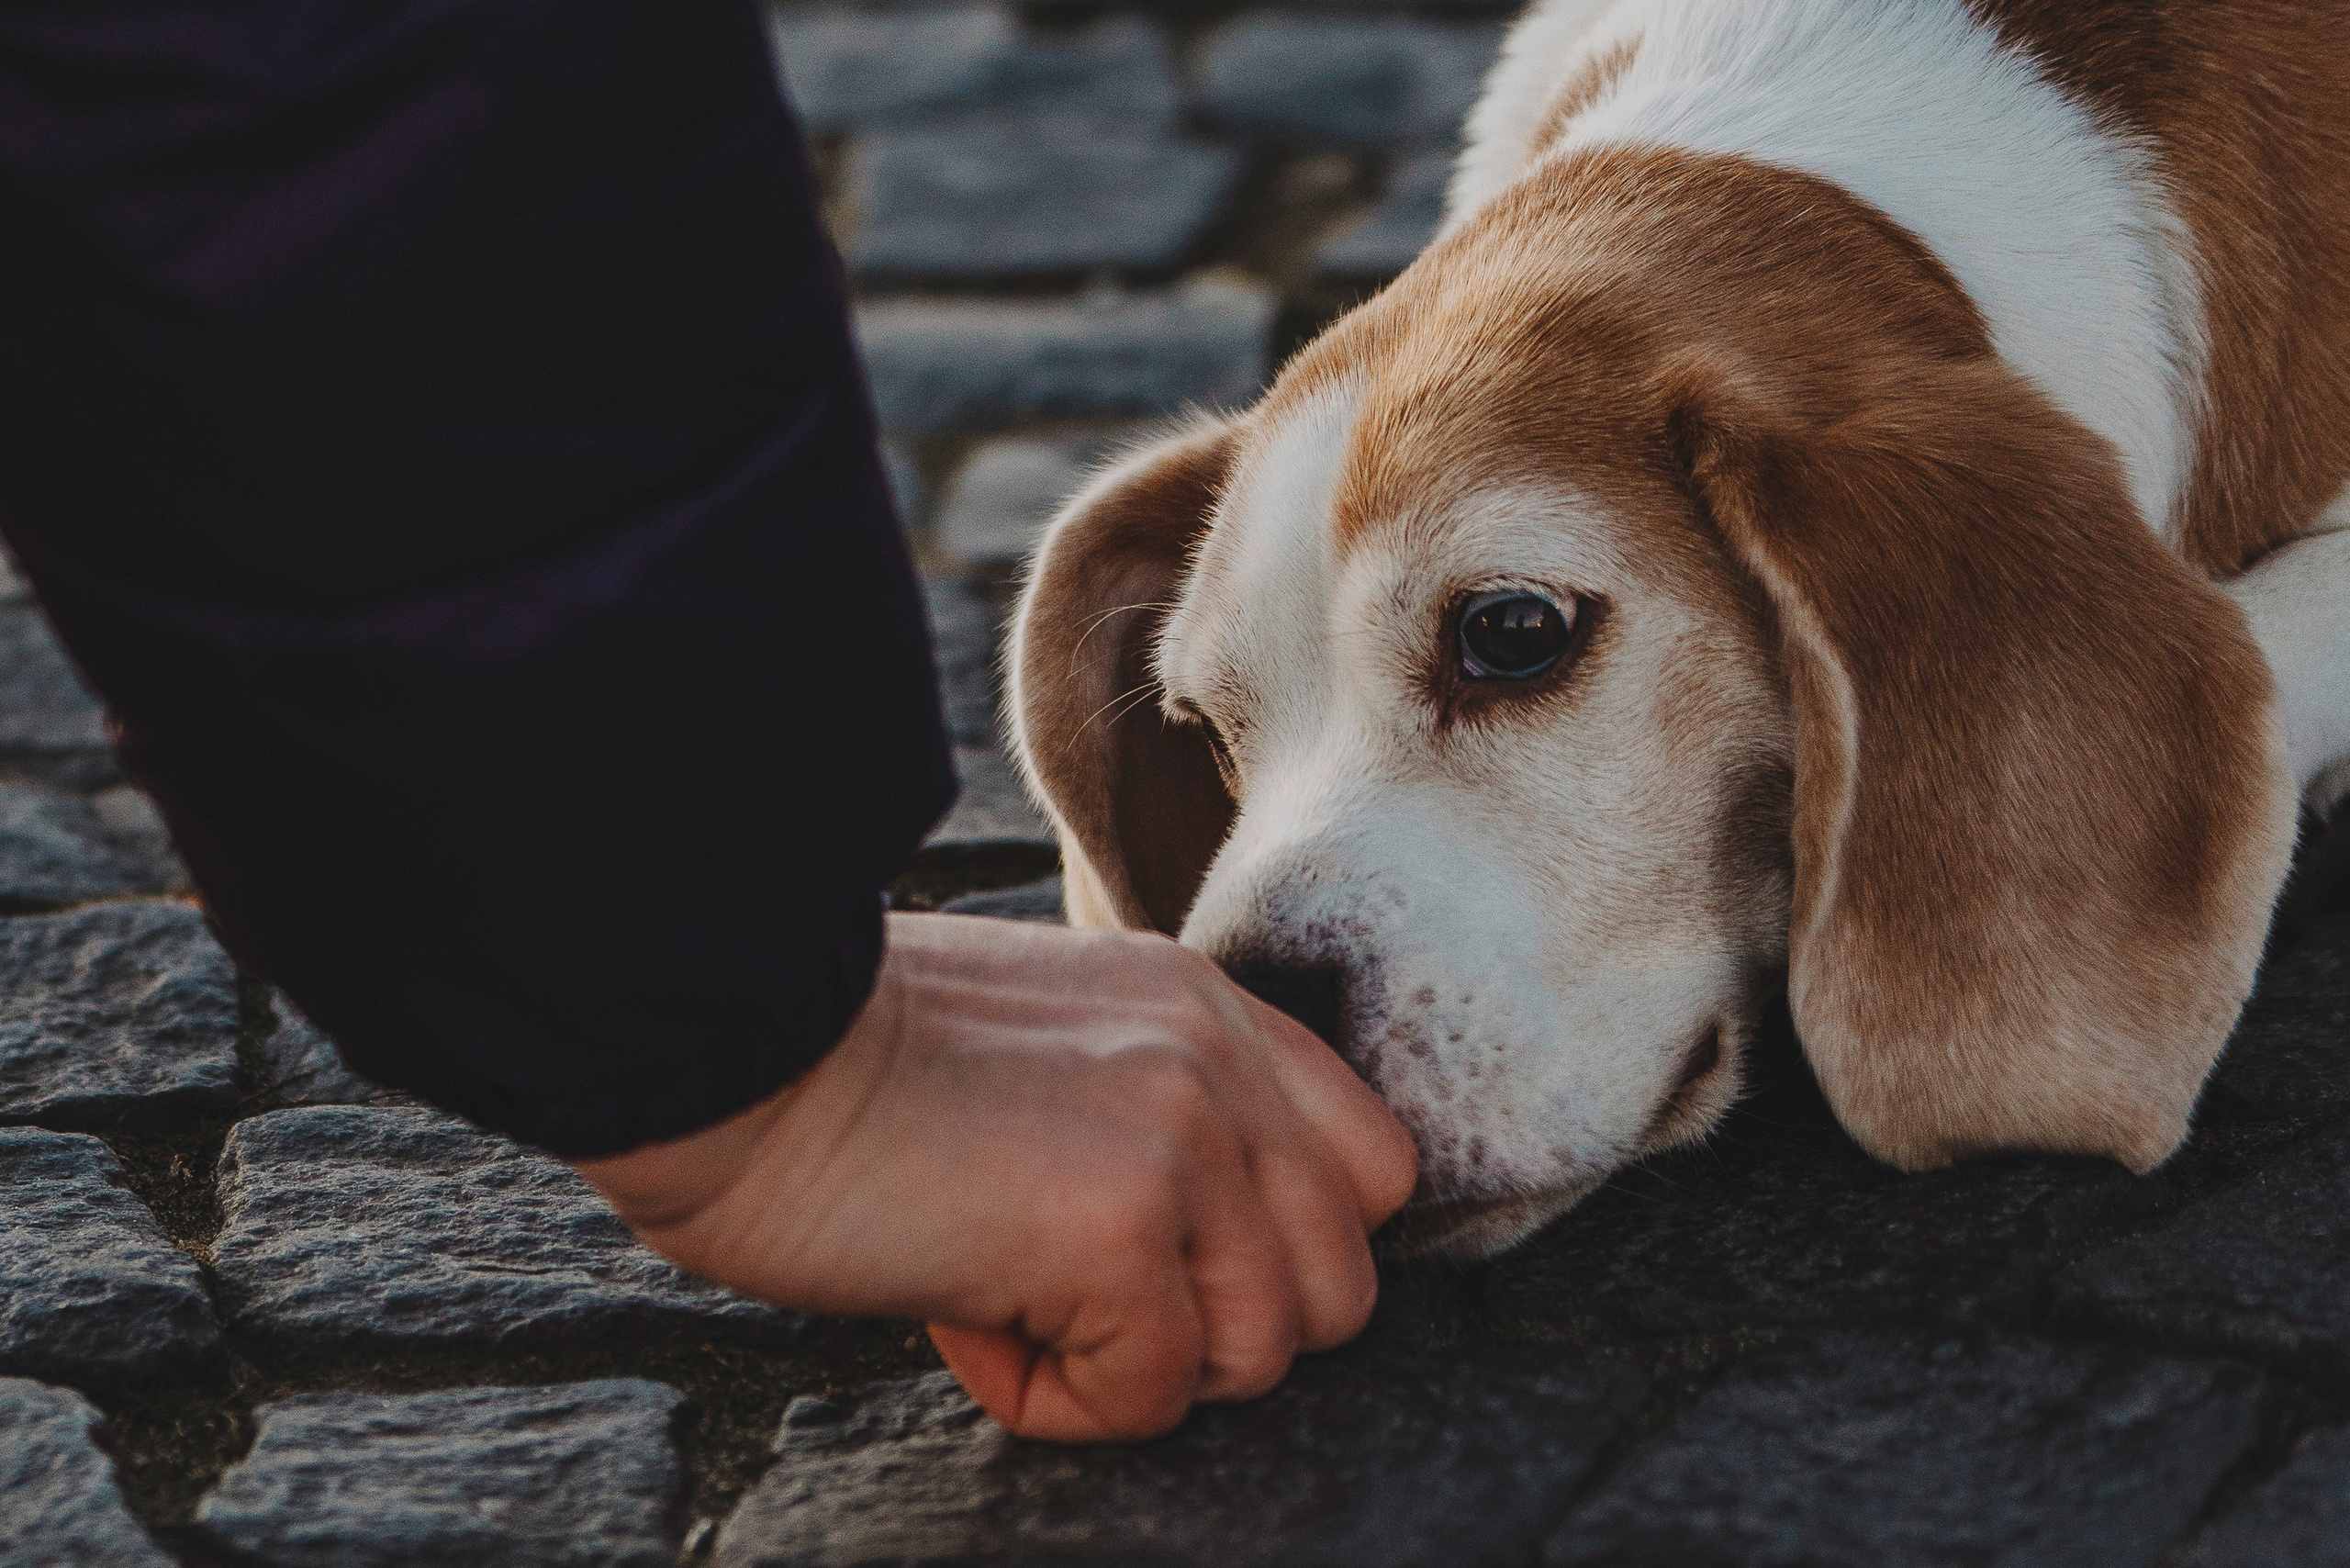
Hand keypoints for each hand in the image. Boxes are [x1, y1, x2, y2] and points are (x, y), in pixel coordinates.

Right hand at [575, 911, 1417, 1441]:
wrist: (727, 1045)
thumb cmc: (846, 1069)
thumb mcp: (1050, 1047)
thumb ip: (1156, 1113)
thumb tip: (1203, 1256)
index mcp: (1205, 1007)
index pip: (1372, 1167)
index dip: (1282, 1253)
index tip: (1169, 1268)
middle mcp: (1219, 1058)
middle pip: (1341, 1284)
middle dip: (1216, 1333)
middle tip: (1079, 1299)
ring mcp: (1181, 1136)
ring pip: (1261, 1353)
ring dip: (1133, 1369)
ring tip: (1005, 1298)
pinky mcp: (1118, 1224)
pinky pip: (1152, 1395)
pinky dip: (1053, 1397)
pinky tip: (964, 1316)